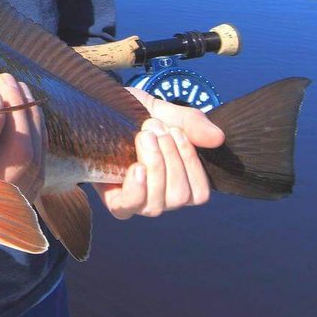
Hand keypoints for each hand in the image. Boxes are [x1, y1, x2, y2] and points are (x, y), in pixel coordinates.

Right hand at [0, 73, 44, 257]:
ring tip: (20, 87)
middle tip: (5, 80)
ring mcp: (0, 212)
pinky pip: (39, 169)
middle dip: (16, 113)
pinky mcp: (18, 208)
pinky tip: (30, 111)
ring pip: (32, 163)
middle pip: (14, 160)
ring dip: (31, 119)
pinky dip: (39, 136)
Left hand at [96, 89, 223, 218]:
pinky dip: (137, 188)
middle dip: (171, 157)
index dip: (191, 163)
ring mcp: (137, 201)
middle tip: (154, 128)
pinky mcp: (114, 201)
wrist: (97, 109)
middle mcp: (161, 197)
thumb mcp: (163, 111)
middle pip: (179, 197)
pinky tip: (136, 167)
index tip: (176, 132)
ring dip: (155, 165)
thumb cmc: (133, 114)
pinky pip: (129, 207)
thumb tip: (218, 138)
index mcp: (178, 181)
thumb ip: (190, 123)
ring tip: (144, 136)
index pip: (200, 193)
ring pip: (158, 203)